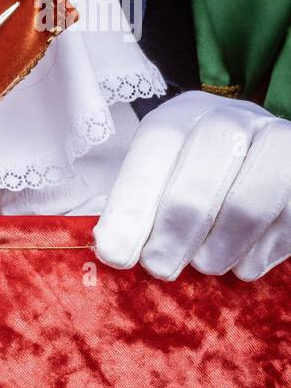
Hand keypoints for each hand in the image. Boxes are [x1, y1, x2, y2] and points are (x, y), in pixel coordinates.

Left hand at [94, 91, 290, 280]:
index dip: (132, 209)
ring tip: (204, 265)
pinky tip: (242, 264)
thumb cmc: (189, 175)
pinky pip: (289, 221)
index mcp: (180, 119)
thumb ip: (134, 205)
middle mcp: (231, 121)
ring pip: (248, 206)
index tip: (115, 255)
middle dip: (173, 237)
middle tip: (159, 268)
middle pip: (199, 184)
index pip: (153, 155)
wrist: (254, 160)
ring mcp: (278, 141)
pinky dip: (261, 255)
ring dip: (219, 250)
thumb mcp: (155, 176)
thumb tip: (114, 248)